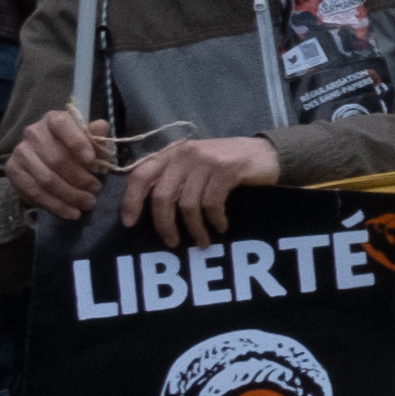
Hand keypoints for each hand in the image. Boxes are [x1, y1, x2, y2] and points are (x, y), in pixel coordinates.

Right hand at [0, 104, 107, 220]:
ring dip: (69, 195)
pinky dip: (55, 205)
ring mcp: (21, 151)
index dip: (77, 142)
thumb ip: (97, 137)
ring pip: (46, 179)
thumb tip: (101, 126)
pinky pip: (34, 191)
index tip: (92, 161)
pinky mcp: (13, 170)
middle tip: (96, 191)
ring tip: (87, 204)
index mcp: (54, 119)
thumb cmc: (75, 151)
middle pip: (56, 158)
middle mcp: (33, 132)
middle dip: (79, 178)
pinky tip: (70, 212)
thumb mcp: (90, 143)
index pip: (62, 124)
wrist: (45, 164)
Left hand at [116, 131, 282, 242]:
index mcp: (171, 153)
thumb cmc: (225, 164)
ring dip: (194, 228)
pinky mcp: (226, 170)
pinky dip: (214, 220)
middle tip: (172, 242)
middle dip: (165, 224)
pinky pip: (212, 204)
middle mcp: (184, 154)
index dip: (131, 200)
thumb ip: (173, 178)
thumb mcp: (194, 165)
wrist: (264, 153)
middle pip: (162, 196)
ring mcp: (206, 161)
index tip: (130, 223)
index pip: (140, 175)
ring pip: (188, 204)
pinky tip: (220, 227)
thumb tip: (149, 209)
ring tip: (201, 241)